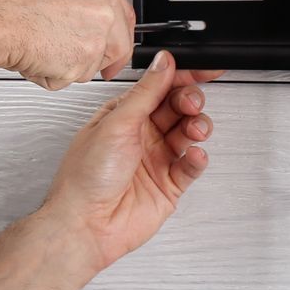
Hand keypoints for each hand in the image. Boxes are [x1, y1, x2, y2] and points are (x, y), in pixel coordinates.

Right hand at [0, 0, 135, 89]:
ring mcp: (98, 28)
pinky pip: (73, 77)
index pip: (119, 9)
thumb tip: (74, 15)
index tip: (110, 44)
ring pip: (93, 60)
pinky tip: (35, 56)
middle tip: (76, 61)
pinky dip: (52, 75)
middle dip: (100, 55)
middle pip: (118, 38)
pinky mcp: (86, 57)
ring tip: (38, 47)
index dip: (112, 33)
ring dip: (69, 64)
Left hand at [37, 50, 227, 270]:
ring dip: (196, 127)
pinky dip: (197, 158)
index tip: (204, 70)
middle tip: (190, 104)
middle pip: (177, 108)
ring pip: (188, 134)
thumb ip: (146, 92)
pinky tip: (194, 154)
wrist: (85, 225)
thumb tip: (163, 63)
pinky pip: (191, 166)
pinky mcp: (168, 185)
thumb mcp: (116, 124)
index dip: (183, 77)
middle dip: (189, 101)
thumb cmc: (85, 177)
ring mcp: (155, 160)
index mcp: (124, 116)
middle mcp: (140, 136)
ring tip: (193, 130)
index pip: (159, 88)